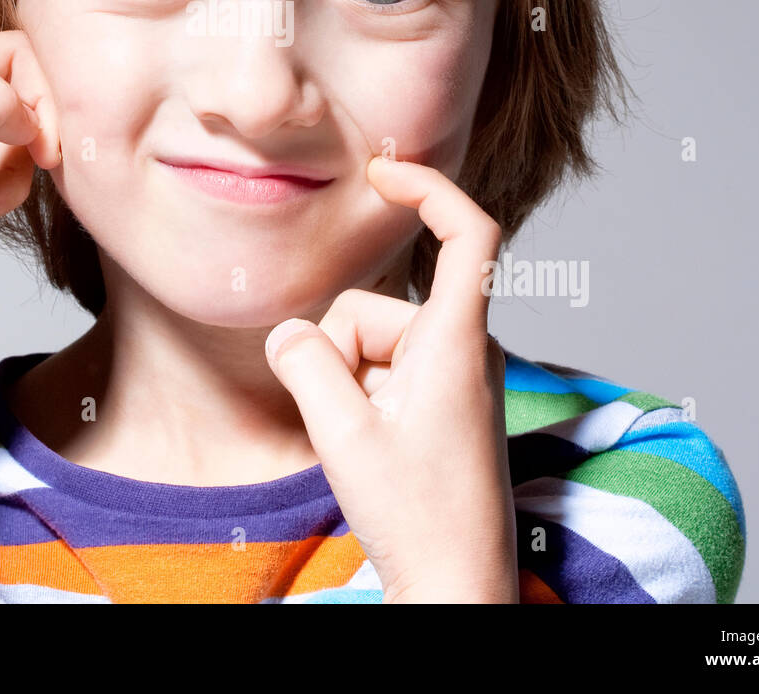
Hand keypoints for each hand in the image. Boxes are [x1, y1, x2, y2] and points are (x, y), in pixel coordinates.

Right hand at [264, 156, 517, 602]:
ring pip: (370, 343)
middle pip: (377, 306)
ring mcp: (448, 378)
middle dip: (339, 350)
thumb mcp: (343, 435)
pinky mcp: (436, 402)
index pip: (469, 235)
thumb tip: (289, 331)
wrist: (455, 586)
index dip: (431, 189)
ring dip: (346, 383)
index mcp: (455, 343)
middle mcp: (459, 350)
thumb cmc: (417, 516)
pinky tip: (366, 447)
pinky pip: (380, 371)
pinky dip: (358, 397)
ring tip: (361, 442)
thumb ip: (305, 365)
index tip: (383, 172)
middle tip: (346, 420)